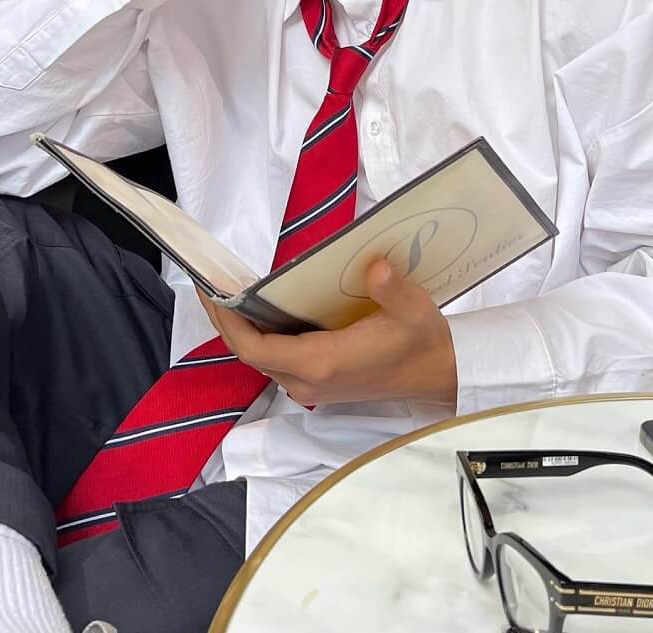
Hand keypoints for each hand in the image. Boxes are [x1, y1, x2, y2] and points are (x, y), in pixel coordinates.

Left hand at [198, 259, 457, 407]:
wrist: (441, 376)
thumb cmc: (424, 343)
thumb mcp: (414, 311)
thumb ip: (392, 290)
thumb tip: (375, 266)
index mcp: (322, 363)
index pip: (255, 348)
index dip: (227, 323)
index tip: (211, 292)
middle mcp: (310, 380)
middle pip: (250, 354)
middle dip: (226, 321)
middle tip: (212, 285)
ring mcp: (314, 386)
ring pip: (262, 360)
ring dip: (242, 330)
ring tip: (231, 293)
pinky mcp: (321, 383)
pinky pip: (278, 361)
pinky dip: (261, 338)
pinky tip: (263, 311)